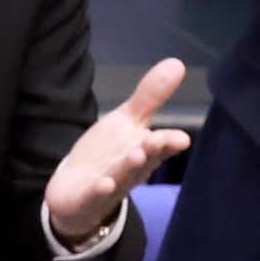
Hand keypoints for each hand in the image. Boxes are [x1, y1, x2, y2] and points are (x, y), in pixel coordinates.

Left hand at [46, 58, 191, 244]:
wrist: (77, 192)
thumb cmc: (109, 154)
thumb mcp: (127, 121)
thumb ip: (150, 96)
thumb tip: (178, 63)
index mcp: (144, 150)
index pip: (160, 145)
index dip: (169, 142)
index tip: (182, 139)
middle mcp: (131, 169)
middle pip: (143, 159)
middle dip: (150, 150)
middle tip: (155, 140)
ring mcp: (110, 184)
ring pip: (121, 176)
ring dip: (128, 168)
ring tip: (136, 155)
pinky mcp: (87, 197)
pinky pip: (94, 194)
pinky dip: (99, 190)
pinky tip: (104, 184)